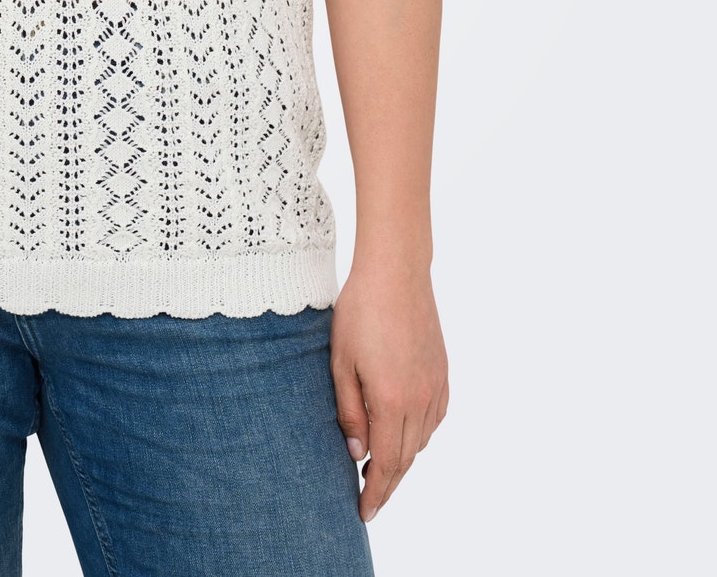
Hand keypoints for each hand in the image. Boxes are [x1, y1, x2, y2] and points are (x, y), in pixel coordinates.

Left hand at [330, 259, 448, 523]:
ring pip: (421, 441)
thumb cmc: (360, 311)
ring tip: (380, 467)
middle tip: (370, 500)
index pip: (385, 464)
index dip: (375, 492)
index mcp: (392, 400)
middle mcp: (420, 400)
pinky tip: (403, 431)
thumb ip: (349, 411)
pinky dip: (419, 435)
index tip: (364, 512)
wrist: (397, 271)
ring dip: (402, 459)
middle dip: (388, 484)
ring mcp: (435, 387)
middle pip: (406, 459)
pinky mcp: (443, 374)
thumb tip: (357, 453)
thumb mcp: (340, 362)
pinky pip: (434, 419)